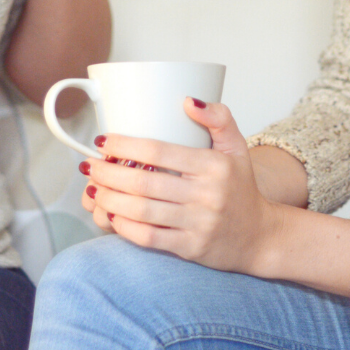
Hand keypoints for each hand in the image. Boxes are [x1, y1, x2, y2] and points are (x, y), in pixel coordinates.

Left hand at [80, 100, 286, 275]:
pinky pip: (150, 238)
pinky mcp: (190, 248)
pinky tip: (111, 215)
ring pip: (142, 211)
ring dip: (110, 199)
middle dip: (109, 173)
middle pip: (144, 182)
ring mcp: (198, 223)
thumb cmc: (240, 188)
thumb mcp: (237, 147)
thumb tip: (188, 101)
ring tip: (93, 190)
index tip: (103, 141)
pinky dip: (125, 227)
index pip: (159, 151)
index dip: (125, 145)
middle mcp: (206, 194)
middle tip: (90, 166)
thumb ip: (219, 118)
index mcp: (213, 165)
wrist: (259, 236)